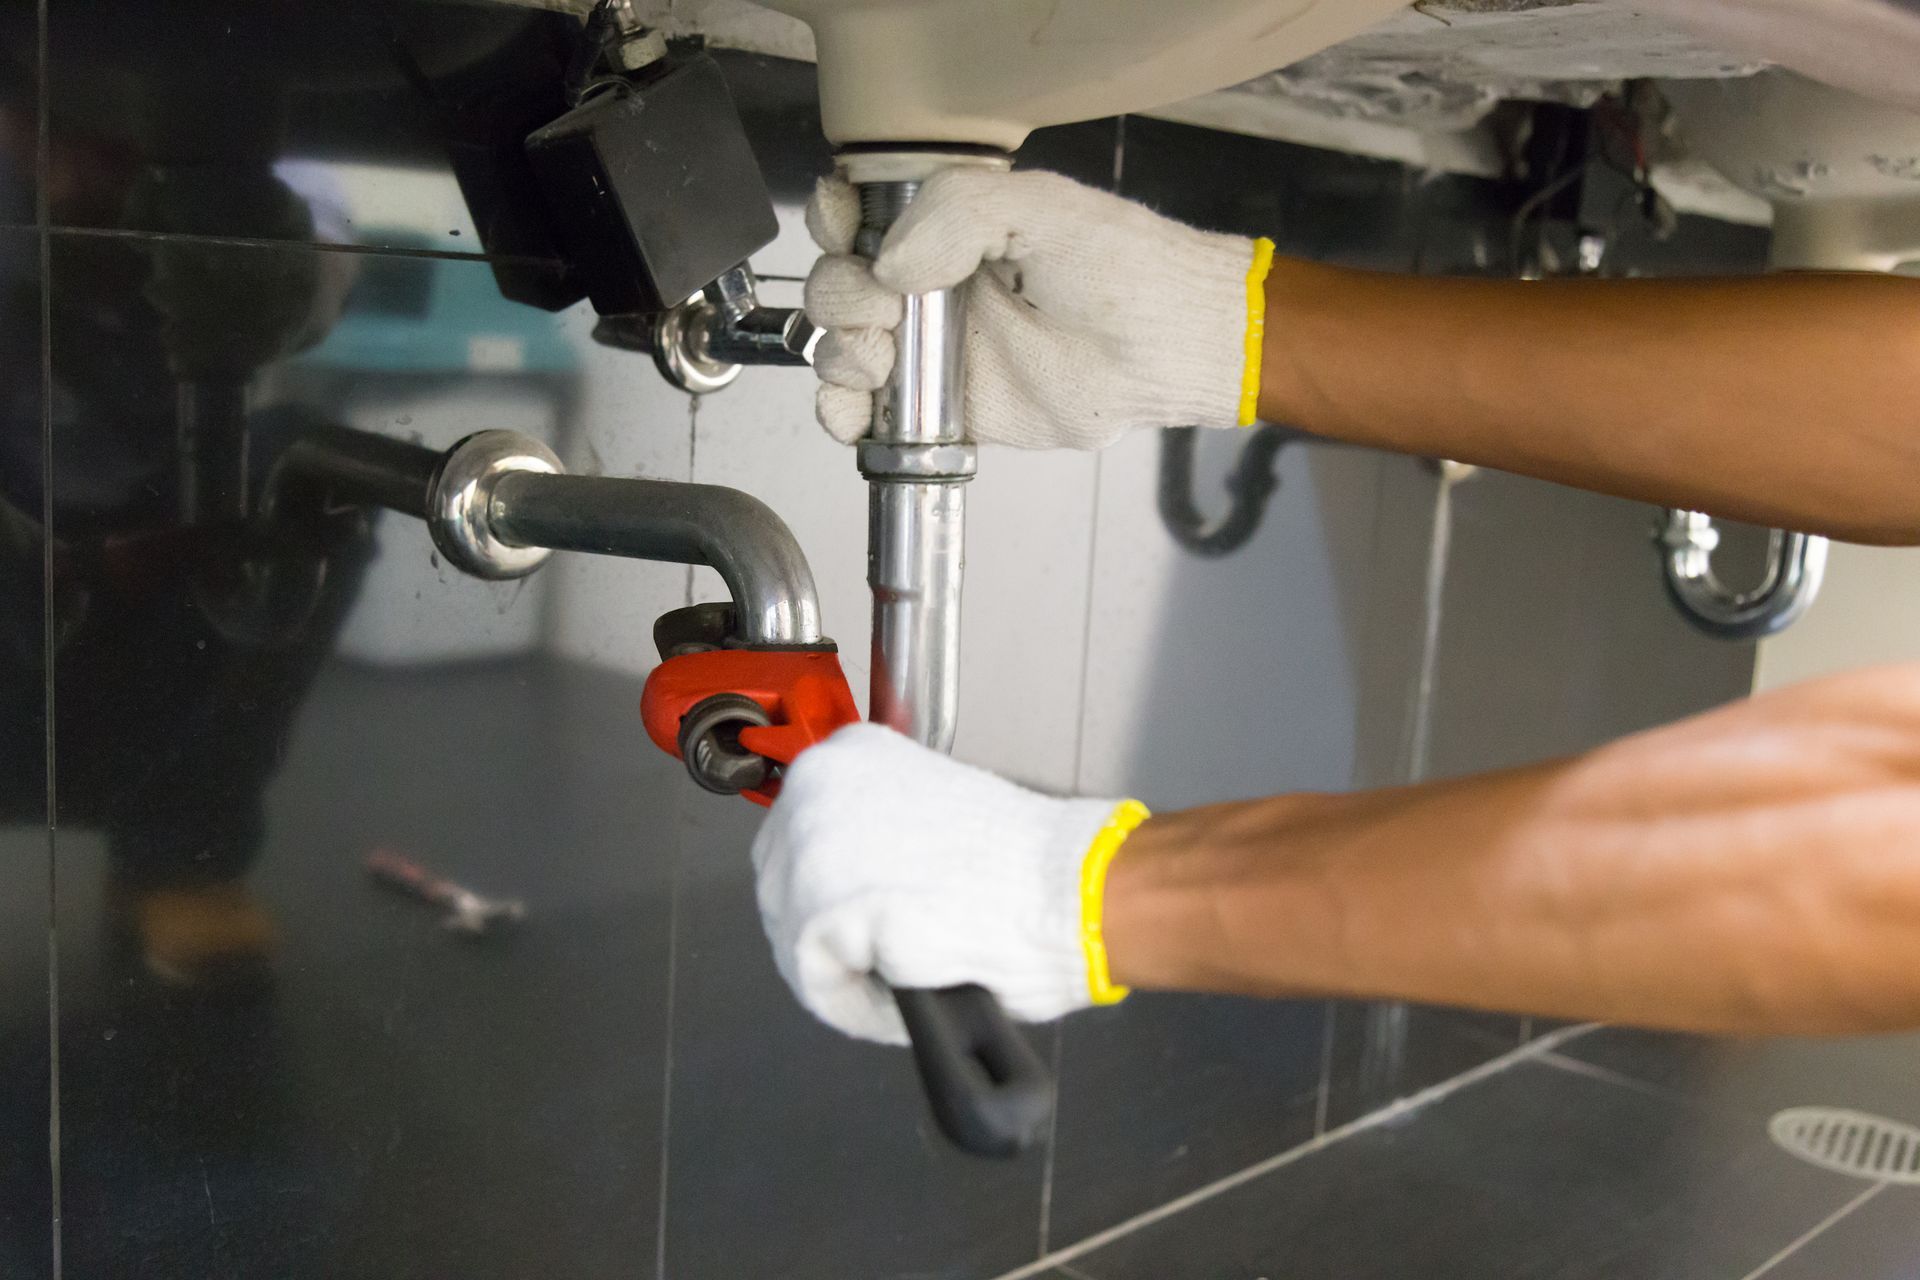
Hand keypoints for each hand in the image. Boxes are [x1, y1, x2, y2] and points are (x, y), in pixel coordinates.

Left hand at [751, 723, 1146, 1042]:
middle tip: (886, 959)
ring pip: (796, 940)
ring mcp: (810, 844)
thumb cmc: (1025, 863)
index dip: (832, 891)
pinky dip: (857, 1006)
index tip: (866, 920)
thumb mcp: (933, 812)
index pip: (798, 837)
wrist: (1066, 888)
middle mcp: (815, 784)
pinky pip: (818, 983)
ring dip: (847, 973)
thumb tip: (858, 877)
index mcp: (847, 753)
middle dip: (832, 935)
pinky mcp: (820, 908)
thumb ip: (879, 831)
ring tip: (906, 976)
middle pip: (783, 888)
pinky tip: (904, 995)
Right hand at [803, 168, 1270, 449]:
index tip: (849, 232)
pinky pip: (866, 414)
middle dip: (840, 294)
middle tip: (888, 307)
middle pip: (837, 283)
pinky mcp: (944, 409)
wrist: (1167, 349)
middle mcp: (931, 284)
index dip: (835, 220)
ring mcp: (932, 349)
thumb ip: (958, 210)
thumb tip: (890, 265)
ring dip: (838, 351)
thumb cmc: (1124, 270)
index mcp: (948, 226)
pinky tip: (858, 409)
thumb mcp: (1042, 207)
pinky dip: (842, 413)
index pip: (857, 213)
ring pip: (838, 347)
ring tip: (882, 356)